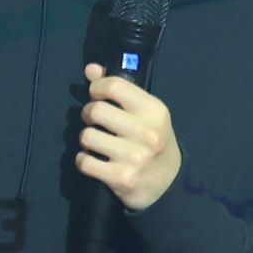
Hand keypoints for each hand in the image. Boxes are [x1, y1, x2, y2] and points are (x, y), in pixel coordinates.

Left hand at [76, 61, 181, 211]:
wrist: (169, 183)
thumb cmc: (154, 141)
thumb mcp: (145, 112)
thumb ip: (119, 88)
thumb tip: (90, 69)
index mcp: (153, 110)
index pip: (113, 86)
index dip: (96, 88)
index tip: (96, 95)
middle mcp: (146, 132)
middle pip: (95, 111)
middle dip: (89, 115)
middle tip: (96, 122)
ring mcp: (134, 157)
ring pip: (86, 136)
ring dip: (87, 140)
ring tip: (98, 143)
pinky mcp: (121, 178)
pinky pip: (84, 162)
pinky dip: (84, 161)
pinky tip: (95, 161)